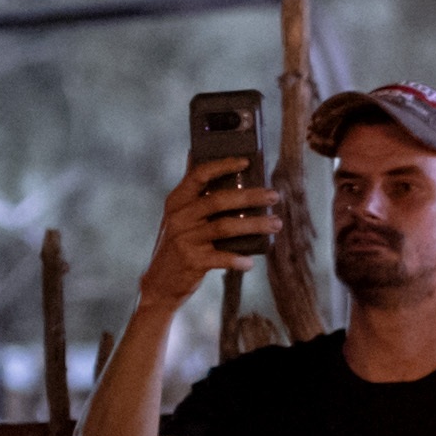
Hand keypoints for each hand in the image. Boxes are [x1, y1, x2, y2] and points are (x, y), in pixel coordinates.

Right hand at [140, 151, 278, 310]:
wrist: (159, 282)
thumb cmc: (177, 244)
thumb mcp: (178, 215)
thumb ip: (190, 190)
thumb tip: (194, 153)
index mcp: (177, 201)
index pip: (199, 175)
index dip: (222, 166)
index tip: (246, 161)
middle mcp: (179, 217)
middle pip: (219, 200)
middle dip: (250, 197)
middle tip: (274, 195)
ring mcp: (184, 239)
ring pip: (225, 227)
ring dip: (254, 225)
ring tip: (276, 224)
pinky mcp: (192, 261)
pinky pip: (221, 258)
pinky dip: (237, 260)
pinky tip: (251, 262)